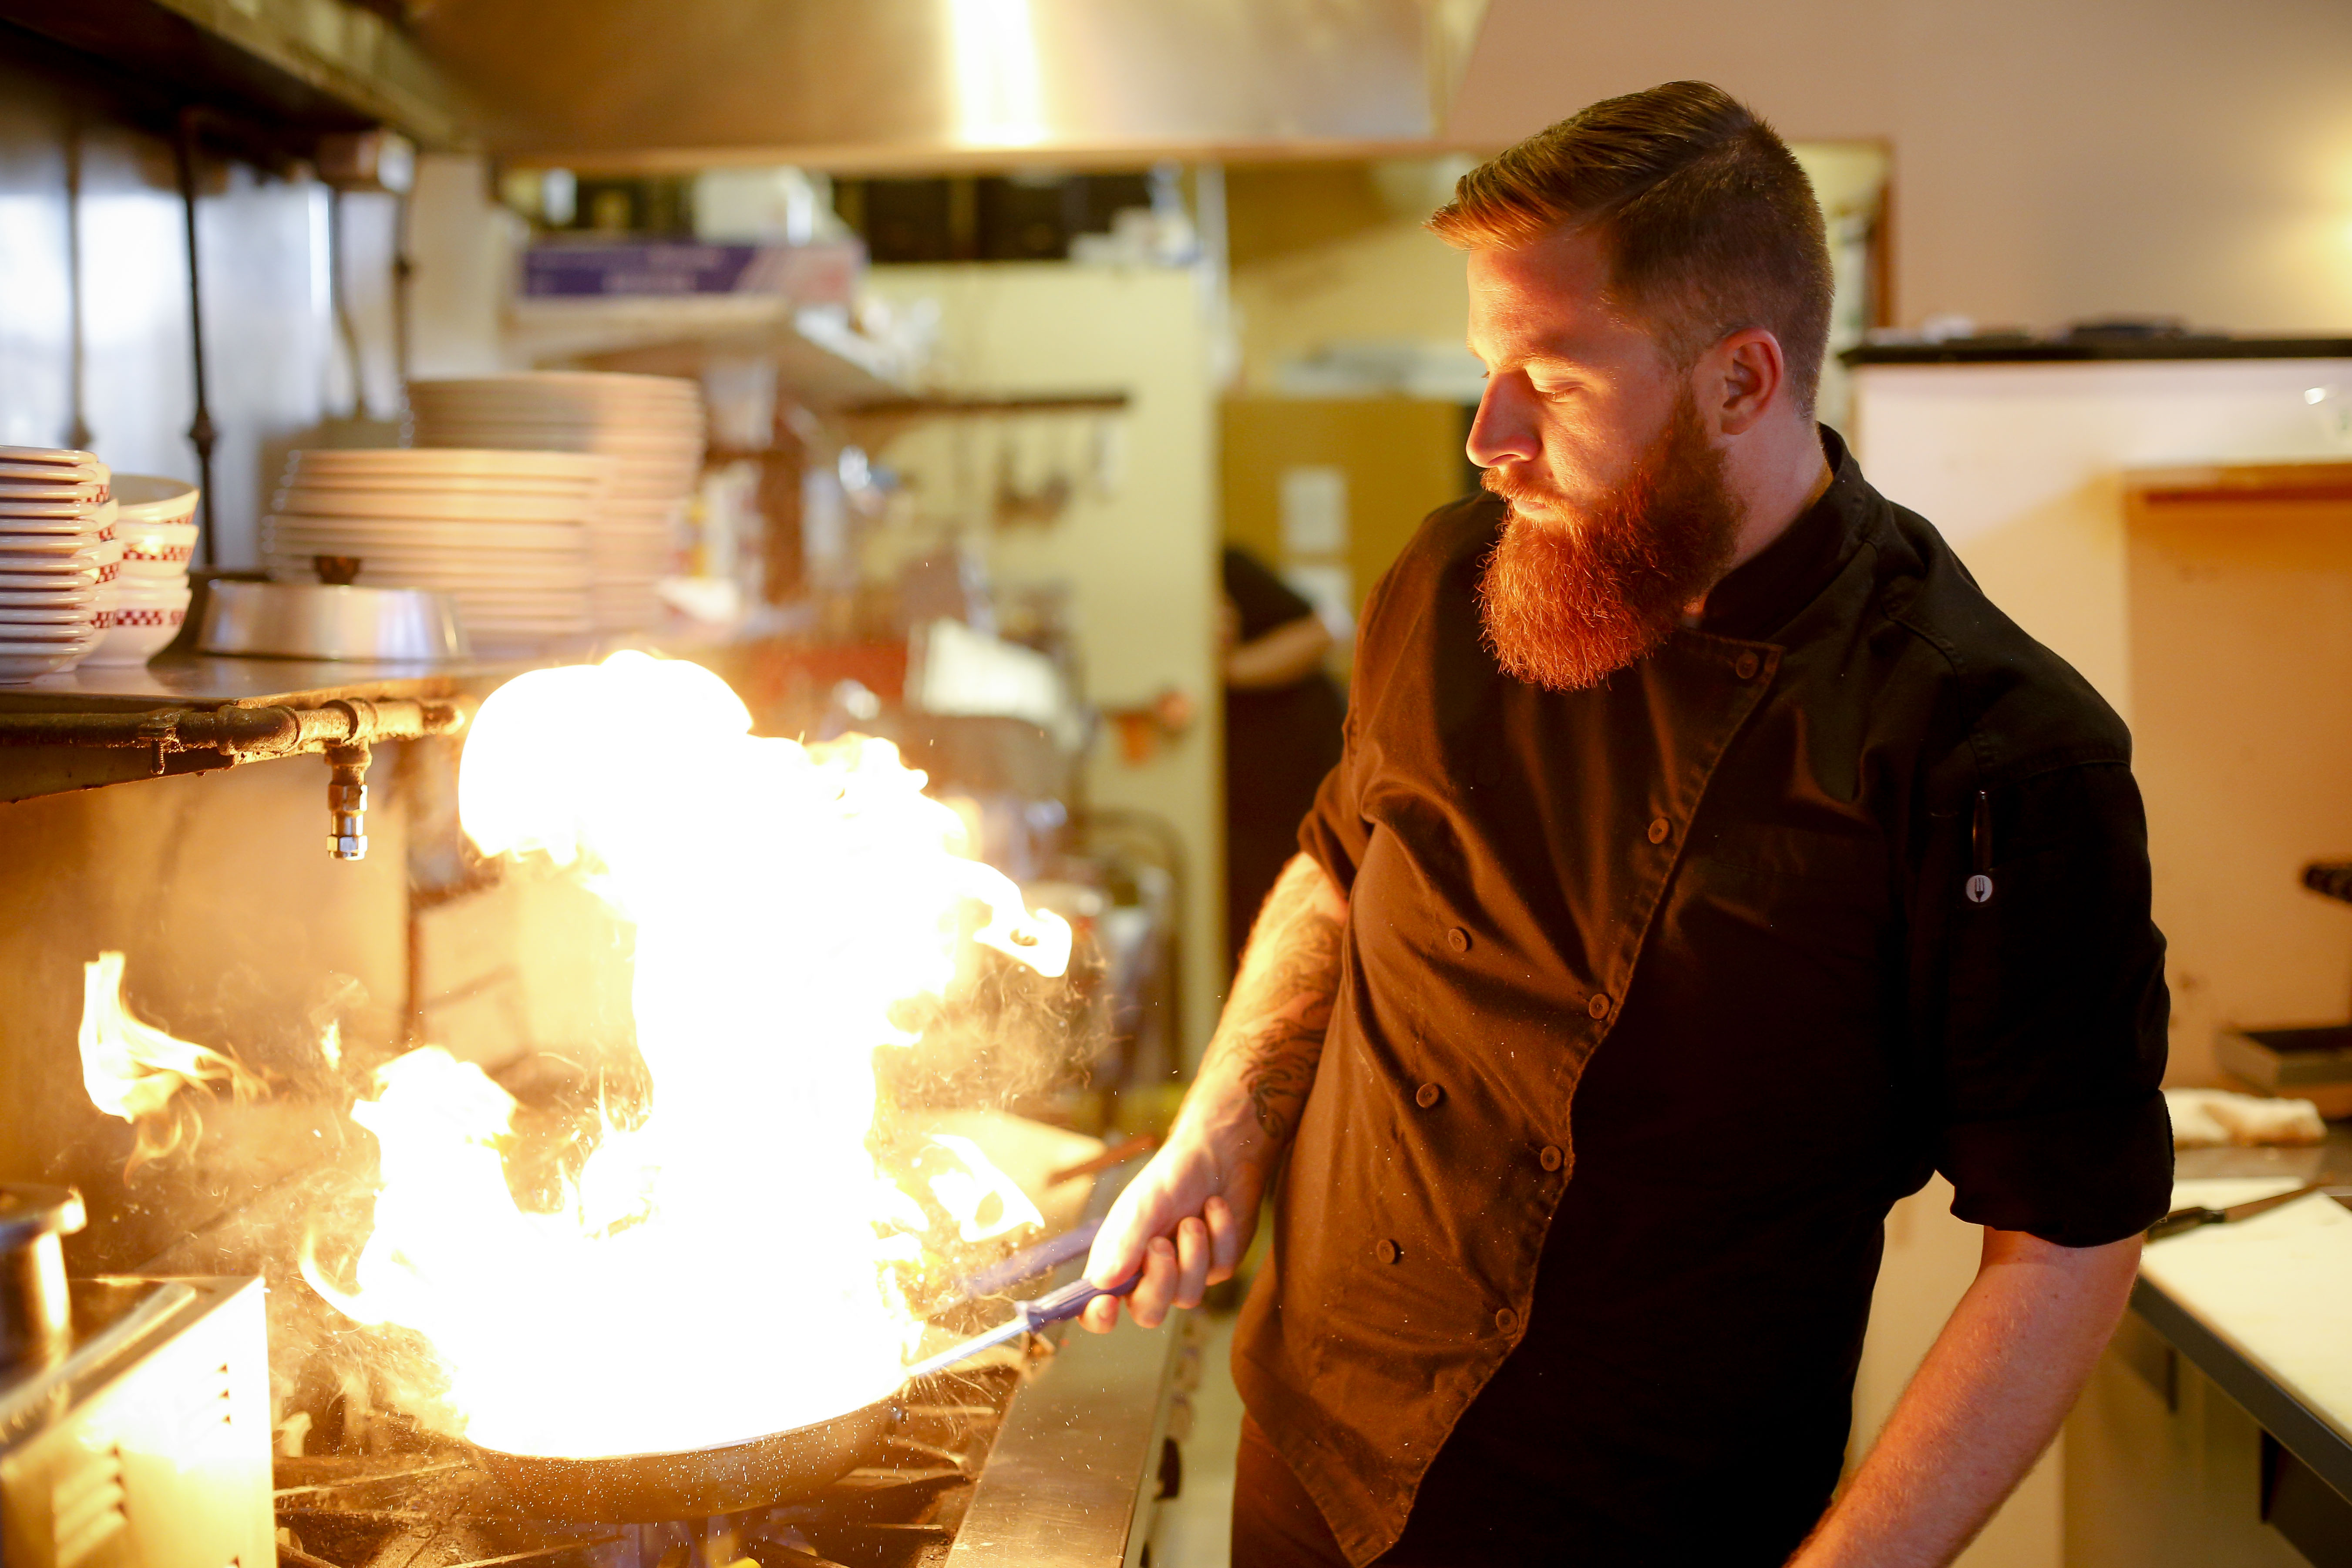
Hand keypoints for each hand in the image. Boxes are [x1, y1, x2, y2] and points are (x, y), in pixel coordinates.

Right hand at [1078, 1120, 1263, 1331]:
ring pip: (1188, 1297)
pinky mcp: (1217, 1266)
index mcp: (1117, 1260)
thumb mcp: (1143, 1205)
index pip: (1096, 1307)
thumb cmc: (1171, 1177)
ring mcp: (1185, 1273)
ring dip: (1192, 1252)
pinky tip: (1215, 1207)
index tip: (1107, 1306)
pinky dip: (1218, 1235)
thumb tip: (1102, 1283)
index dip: (1097, 1317)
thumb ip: (1125, 1244)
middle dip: (1158, 1282)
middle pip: (1148, 1313)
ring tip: (1192, 1218)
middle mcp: (1148, 1273)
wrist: (1220, 1155)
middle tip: (1161, 1244)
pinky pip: (1219, 1270)